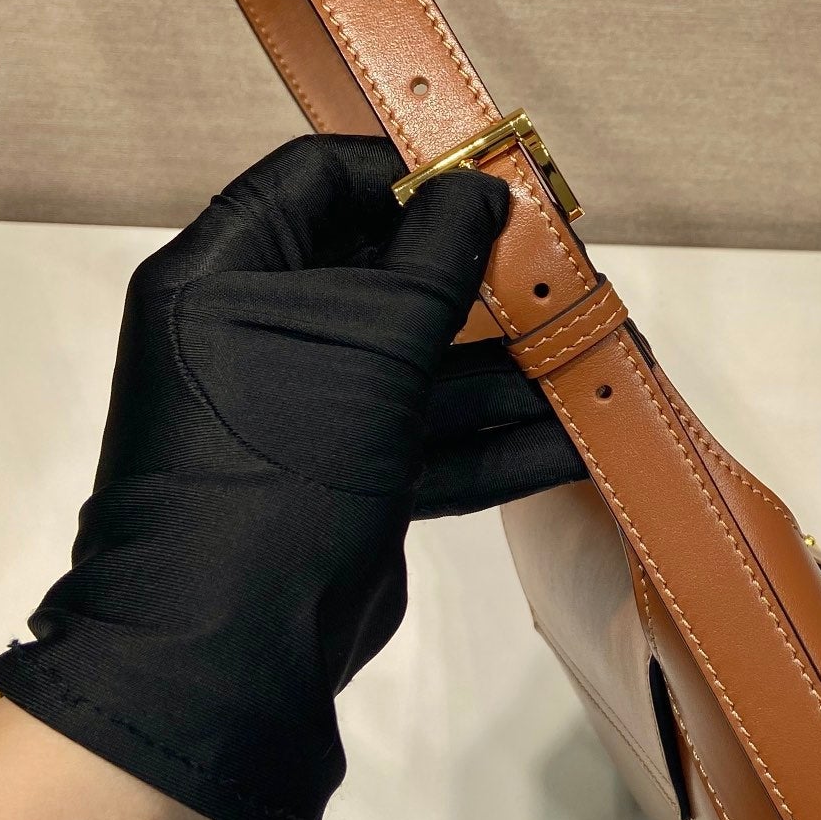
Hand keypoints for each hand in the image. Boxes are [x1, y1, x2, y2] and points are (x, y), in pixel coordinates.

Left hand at [0, 135, 583, 819]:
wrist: (232, 646)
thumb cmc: (276, 468)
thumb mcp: (370, 340)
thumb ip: (435, 257)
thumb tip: (481, 191)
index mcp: (224, 274)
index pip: (315, 179)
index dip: (404, 173)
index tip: (490, 183)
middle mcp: (258, 335)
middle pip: (384, 275)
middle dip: (481, 281)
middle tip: (563, 274)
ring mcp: (307, 412)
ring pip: (422, 365)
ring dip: (510, 369)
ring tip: (596, 364)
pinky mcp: (348, 478)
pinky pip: (431, 439)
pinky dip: (497, 441)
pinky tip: (573, 439)